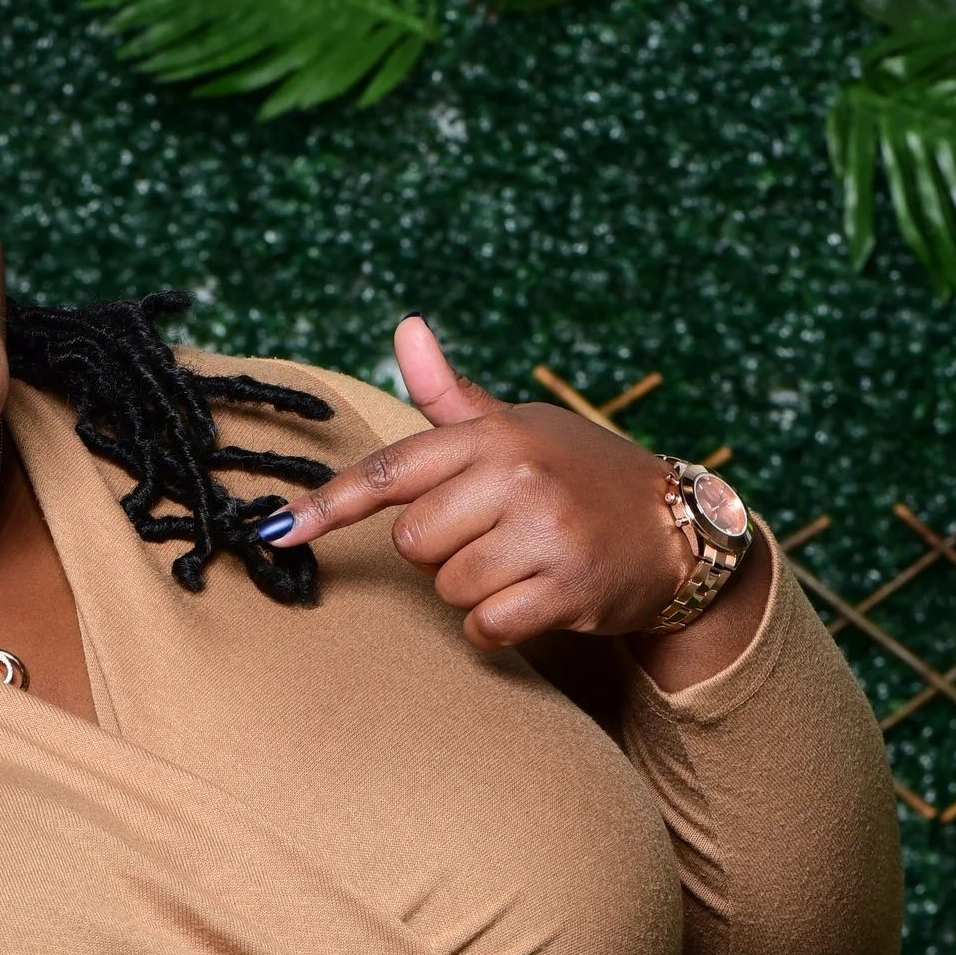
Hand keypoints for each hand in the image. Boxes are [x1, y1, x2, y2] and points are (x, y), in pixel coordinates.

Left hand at [258, 317, 714, 655]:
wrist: (681, 528)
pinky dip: (500, 626)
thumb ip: (451, 396)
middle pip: (414, 543)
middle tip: (497, 536)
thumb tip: (405, 328)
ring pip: (449, 587)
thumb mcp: (520, 427)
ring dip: (476, 589)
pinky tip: (538, 599)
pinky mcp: (566, 586)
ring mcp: (543, 531)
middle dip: (443, 551)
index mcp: (494, 436)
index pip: (390, 471)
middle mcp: (516, 476)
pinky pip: (485, 626)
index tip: (274, 532)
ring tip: (528, 562)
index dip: (326, 505)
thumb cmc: (582, 476)